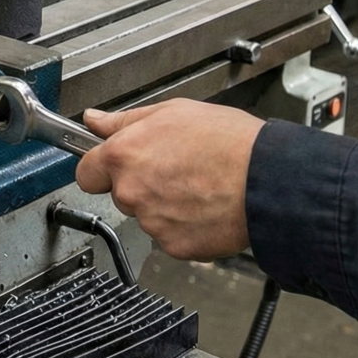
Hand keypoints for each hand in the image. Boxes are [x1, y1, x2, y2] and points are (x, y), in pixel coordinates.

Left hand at [74, 100, 264, 260]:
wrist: (270, 180)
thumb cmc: (231, 143)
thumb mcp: (174, 112)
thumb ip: (125, 120)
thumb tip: (94, 120)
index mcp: (125, 155)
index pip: (86, 171)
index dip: (100, 167)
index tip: (111, 165)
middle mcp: (132, 191)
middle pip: (120, 193)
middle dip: (140, 184)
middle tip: (175, 169)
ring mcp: (152, 222)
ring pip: (146, 215)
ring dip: (164, 205)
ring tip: (198, 185)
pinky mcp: (175, 246)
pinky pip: (170, 236)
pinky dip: (184, 226)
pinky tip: (206, 206)